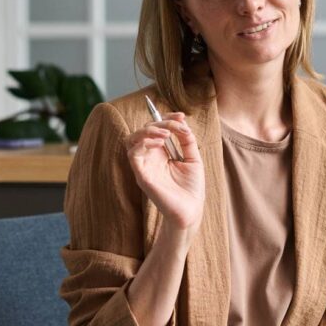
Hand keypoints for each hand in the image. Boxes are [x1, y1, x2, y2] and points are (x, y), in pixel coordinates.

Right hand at [125, 112, 204, 229]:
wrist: (191, 209)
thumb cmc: (191, 187)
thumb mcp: (193, 159)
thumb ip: (187, 141)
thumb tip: (182, 122)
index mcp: (162, 153)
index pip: (156, 128)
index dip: (165, 118)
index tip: (180, 115)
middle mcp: (150, 157)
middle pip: (144, 130)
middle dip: (160, 122)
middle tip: (175, 125)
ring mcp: (144, 166)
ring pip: (132, 139)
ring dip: (148, 130)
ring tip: (166, 133)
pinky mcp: (141, 175)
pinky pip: (133, 154)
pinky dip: (144, 144)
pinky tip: (160, 143)